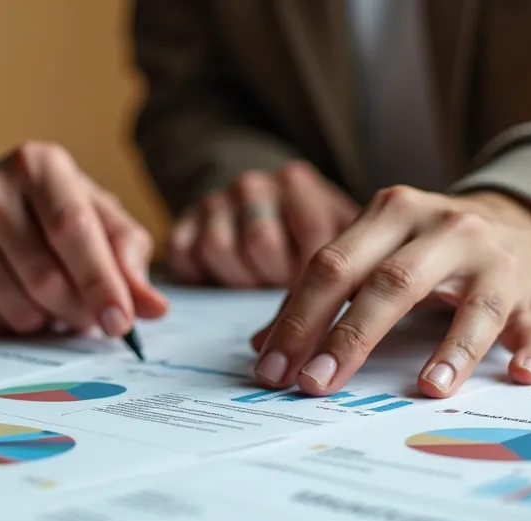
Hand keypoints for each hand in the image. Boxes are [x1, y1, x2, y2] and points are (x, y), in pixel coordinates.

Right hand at [0, 141, 167, 335]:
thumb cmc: (46, 209)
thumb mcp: (94, 211)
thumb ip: (128, 254)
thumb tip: (153, 306)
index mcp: (38, 166)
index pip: (72, 229)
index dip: (101, 281)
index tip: (121, 322)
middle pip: (48, 279)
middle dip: (81, 311)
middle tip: (95, 317)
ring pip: (21, 310)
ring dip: (51, 321)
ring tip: (55, 300)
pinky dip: (19, 323)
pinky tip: (20, 298)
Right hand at [168, 161, 359, 287]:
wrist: (251, 204)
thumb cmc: (305, 234)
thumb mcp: (335, 237)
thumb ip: (347, 268)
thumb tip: (347, 328)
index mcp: (299, 183)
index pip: (310, 230)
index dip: (317, 277)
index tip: (324, 302)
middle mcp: (254, 183)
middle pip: (261, 243)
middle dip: (274, 277)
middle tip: (282, 286)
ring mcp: (215, 199)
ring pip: (220, 249)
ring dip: (241, 278)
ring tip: (257, 280)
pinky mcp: (184, 219)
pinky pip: (185, 255)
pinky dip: (203, 276)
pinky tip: (224, 277)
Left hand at [249, 187, 530, 396]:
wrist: (525, 222)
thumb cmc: (431, 248)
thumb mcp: (377, 251)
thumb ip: (325, 292)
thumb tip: (264, 346)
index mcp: (392, 212)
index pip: (333, 265)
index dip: (298, 319)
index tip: (273, 368)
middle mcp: (444, 228)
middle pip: (389, 283)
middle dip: (348, 337)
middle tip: (315, 384)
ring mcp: (494, 260)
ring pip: (470, 304)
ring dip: (451, 349)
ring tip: (427, 388)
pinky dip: (529, 349)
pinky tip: (519, 374)